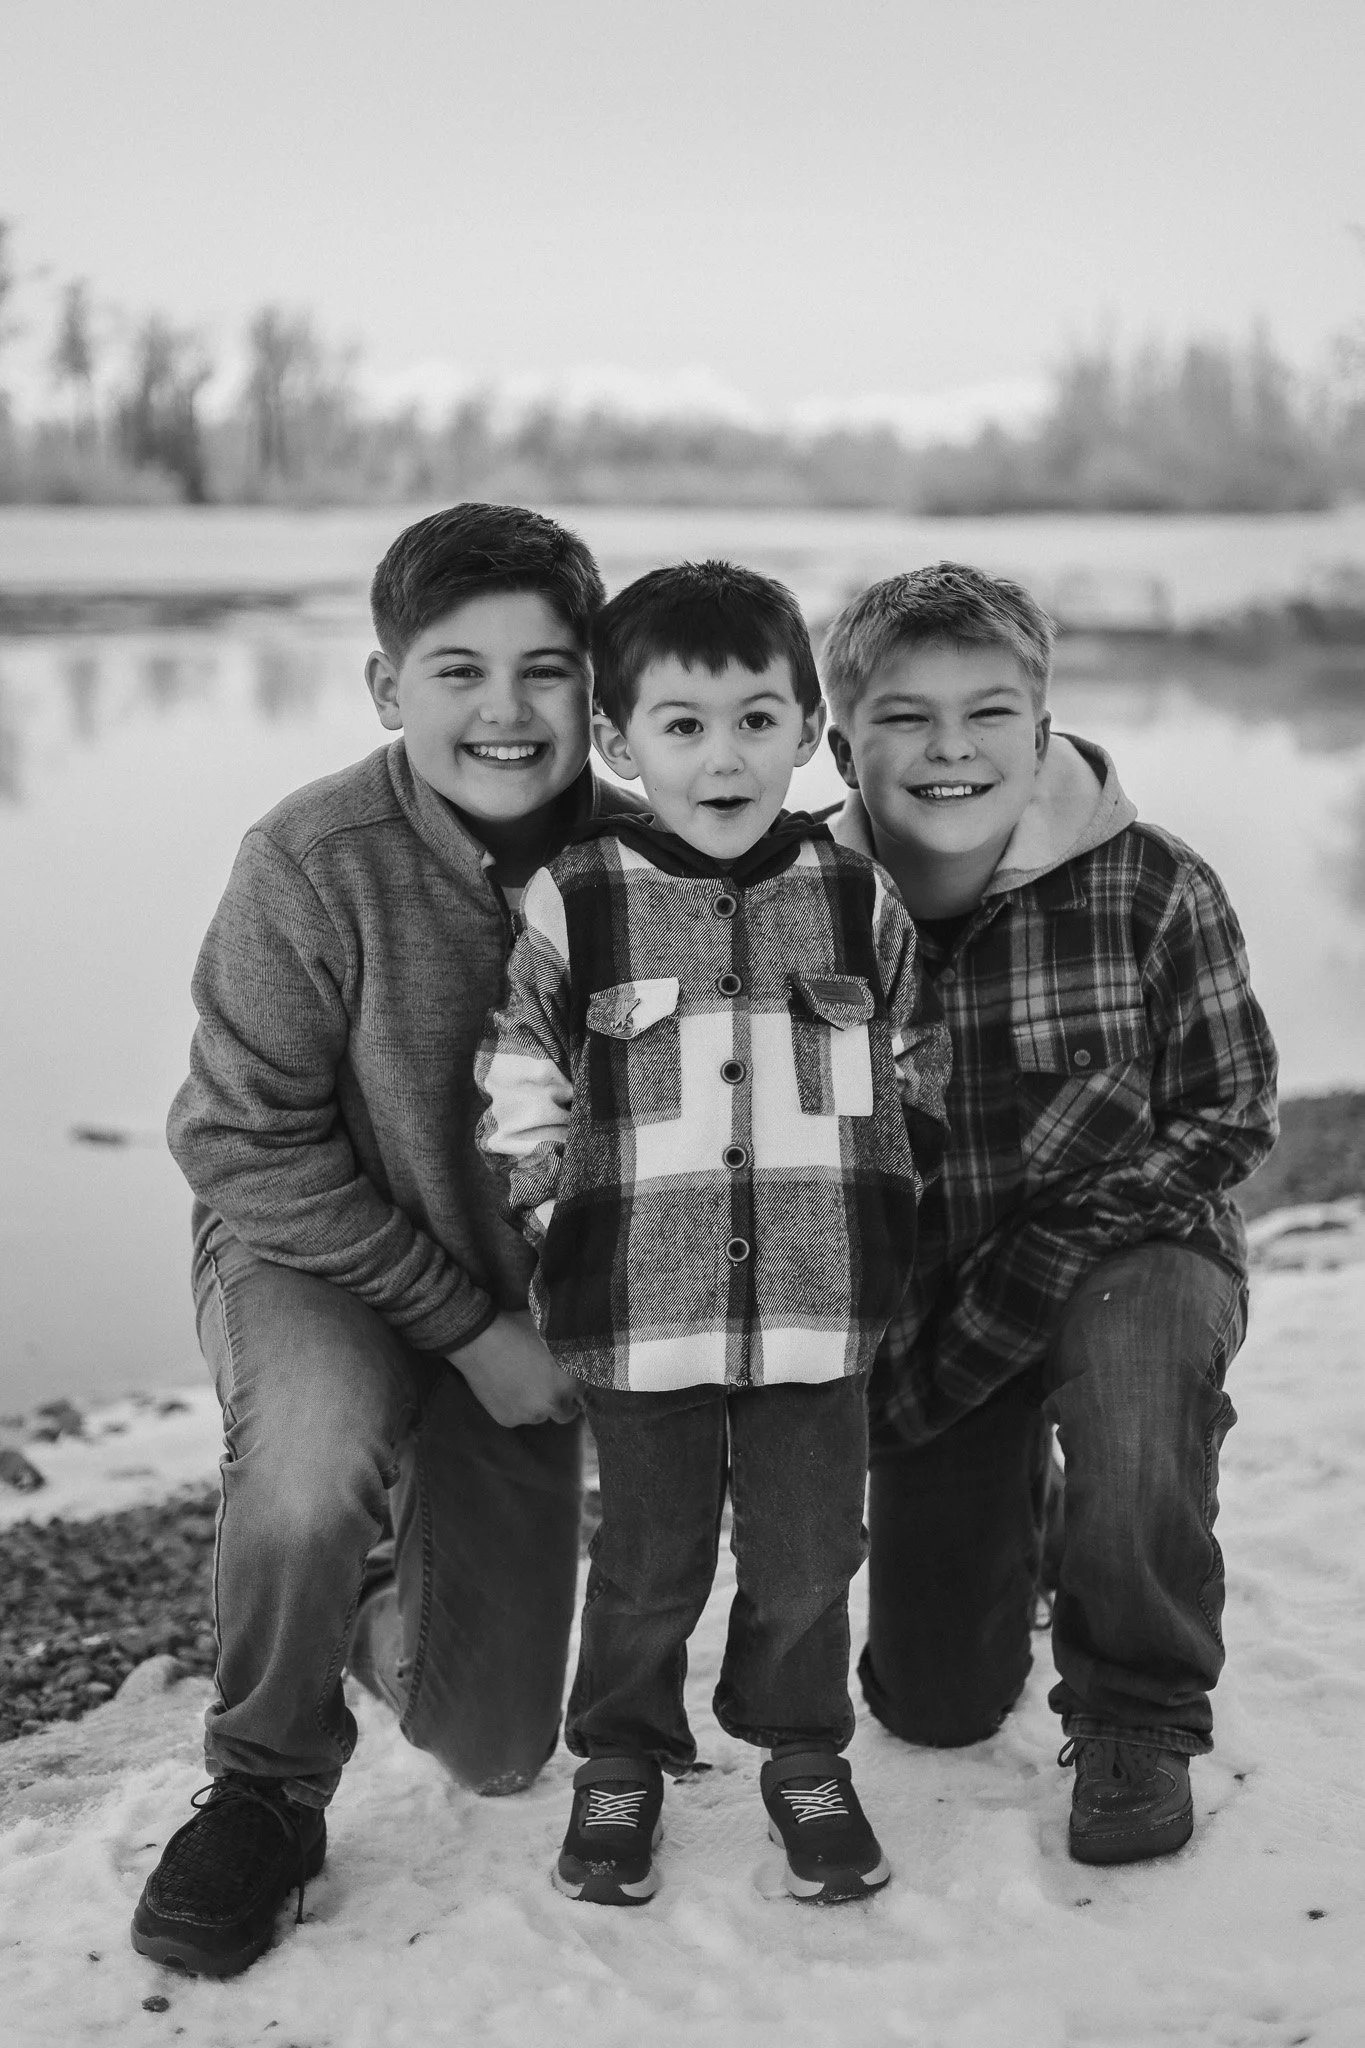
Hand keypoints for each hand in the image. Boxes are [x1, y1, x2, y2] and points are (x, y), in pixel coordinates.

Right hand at [448, 1310, 581, 1427]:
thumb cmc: (519, 1328)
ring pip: (540, 1416)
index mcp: (569, 1383)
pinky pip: (518, 1416)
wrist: (480, 1339)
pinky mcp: (507, 1420)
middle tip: (547, 1385)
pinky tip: (507, 1387)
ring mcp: (529, 1415)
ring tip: (524, 1384)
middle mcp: (553, 1404)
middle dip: (560, 1401)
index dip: (573, 1384)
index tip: (565, 1378)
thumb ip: (569, 1352)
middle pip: (565, 1413)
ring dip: (537, 1405)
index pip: (582, 1392)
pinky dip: (516, 1406)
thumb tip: (578, 1355)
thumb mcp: (553, 1333)